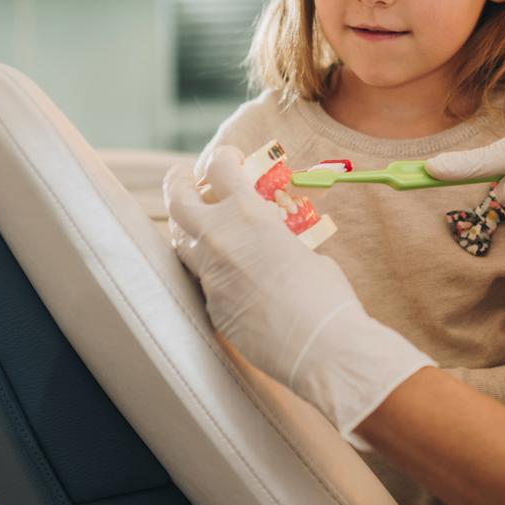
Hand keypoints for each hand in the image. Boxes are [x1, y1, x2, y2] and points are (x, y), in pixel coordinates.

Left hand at [164, 147, 431, 441]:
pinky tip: (231, 277)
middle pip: (178, 200)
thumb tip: (272, 240)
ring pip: (181, 242)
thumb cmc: (326, 294)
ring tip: (198, 225)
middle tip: (182, 178)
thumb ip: (277, 236)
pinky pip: (203, 281)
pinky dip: (212, 272)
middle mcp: (219, 239)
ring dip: (187, 229)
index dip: (223, 157)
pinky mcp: (211, 307)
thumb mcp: (303, 248)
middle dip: (177, 184)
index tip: (229, 159)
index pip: (219, 168)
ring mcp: (210, 276)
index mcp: (247, 214)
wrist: (322, 347)